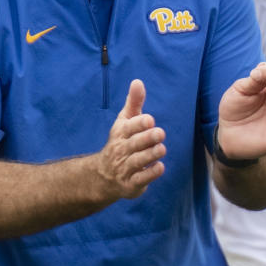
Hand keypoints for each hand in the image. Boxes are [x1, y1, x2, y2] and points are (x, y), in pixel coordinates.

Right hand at [95, 80, 165, 199]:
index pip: (128, 127)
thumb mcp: (125, 121)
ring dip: (151, 155)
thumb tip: (138, 81)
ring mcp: (125, 168)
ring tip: (161, 149)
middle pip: (134, 144)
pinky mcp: (131, 184)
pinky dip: (150, 174)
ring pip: (138, 161)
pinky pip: (141, 179)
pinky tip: (159, 167)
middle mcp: (121, 150)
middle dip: (147, 138)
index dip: (139, 124)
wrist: (104, 175)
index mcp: (120, 133)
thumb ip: (133, 102)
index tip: (150, 120)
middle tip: (160, 133)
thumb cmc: (121, 142)